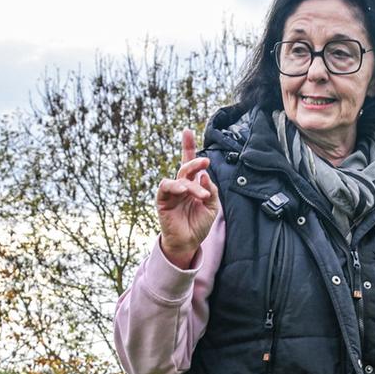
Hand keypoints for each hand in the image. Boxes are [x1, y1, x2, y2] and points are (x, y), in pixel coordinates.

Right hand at [156, 129, 218, 267]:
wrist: (188, 243)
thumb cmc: (199, 225)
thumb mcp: (211, 207)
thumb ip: (210, 190)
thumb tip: (204, 175)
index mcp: (192, 185)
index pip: (190, 164)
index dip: (188, 147)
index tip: (187, 130)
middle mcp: (181, 186)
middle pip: (186, 167)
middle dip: (195, 162)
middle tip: (206, 162)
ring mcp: (172, 192)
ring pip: (180, 178)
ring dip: (192, 184)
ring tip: (202, 196)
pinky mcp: (163, 200)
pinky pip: (166, 186)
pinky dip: (175, 186)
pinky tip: (184, 191)